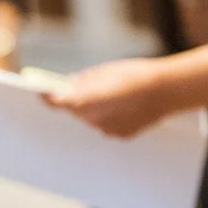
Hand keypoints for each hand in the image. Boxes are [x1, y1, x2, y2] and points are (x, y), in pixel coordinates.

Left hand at [44, 58, 168, 137]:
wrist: (166, 90)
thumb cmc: (135, 75)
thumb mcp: (105, 71)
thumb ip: (82, 81)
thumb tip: (67, 85)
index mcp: (84, 100)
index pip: (56, 102)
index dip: (47, 97)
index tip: (40, 93)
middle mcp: (91, 119)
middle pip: (74, 111)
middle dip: (77, 101)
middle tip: (85, 90)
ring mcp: (104, 130)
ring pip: (91, 120)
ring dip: (95, 110)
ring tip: (115, 96)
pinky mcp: (117, 136)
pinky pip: (107, 126)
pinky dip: (111, 118)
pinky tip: (126, 108)